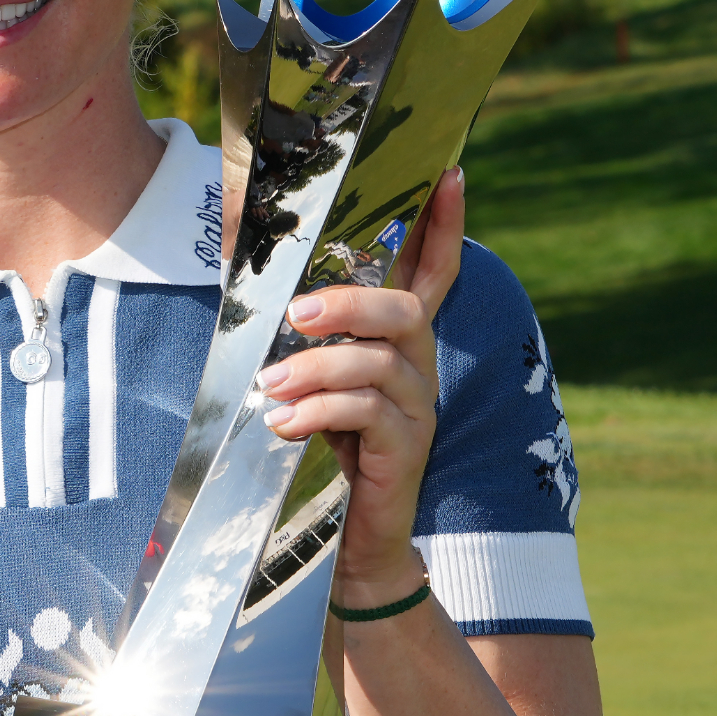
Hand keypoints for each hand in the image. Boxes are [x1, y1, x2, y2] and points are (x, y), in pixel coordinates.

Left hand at [256, 168, 463, 606]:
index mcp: (400, 344)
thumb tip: (268, 288)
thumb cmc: (328, 449)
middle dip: (349, 304)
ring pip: (378, 364)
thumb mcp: (315, 382)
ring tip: (270, 387)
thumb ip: (307, 339)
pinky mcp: (406, 450)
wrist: (351, 540)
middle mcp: (419, 368)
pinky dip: (318, 412)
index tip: (448, 174)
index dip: (444, 226)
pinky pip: (367, 413)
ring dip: (316, 369)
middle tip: (295, 315)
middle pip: (405, 311)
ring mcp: (418, 409)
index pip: (435, 273)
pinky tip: (283, 423)